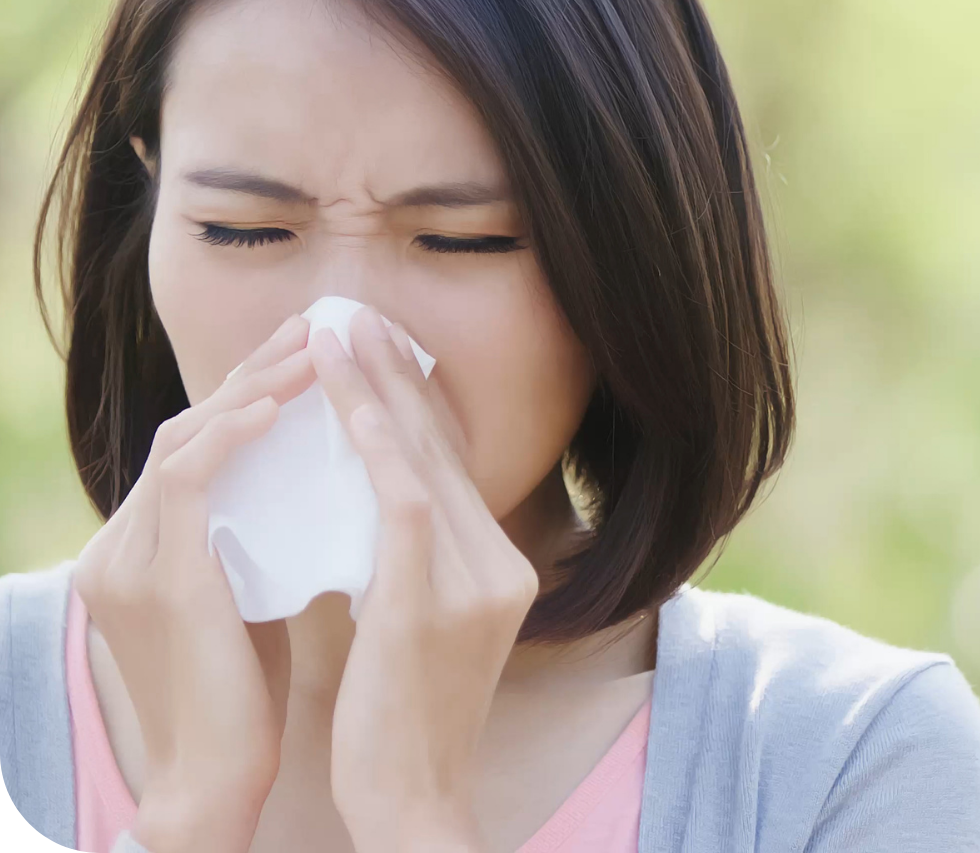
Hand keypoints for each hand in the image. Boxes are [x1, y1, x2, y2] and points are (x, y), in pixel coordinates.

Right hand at [73, 313, 315, 852]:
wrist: (214, 778)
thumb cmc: (241, 687)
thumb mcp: (243, 587)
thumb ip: (252, 530)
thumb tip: (314, 473)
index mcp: (149, 541)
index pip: (199, 441)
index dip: (250, 390)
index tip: (308, 353)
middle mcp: (125, 539)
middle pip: (189, 425)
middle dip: (254, 370)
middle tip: (312, 326)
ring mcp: (131, 556)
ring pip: (184, 438)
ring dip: (251, 387)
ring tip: (311, 349)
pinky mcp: (155, 577)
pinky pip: (187, 479)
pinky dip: (229, 435)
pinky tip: (276, 405)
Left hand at [308, 305, 539, 851]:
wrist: (411, 802)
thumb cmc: (397, 716)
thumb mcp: (411, 622)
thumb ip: (399, 557)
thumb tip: (349, 492)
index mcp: (500, 566)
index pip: (452, 465)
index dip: (414, 401)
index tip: (377, 353)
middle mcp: (502, 563)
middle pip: (443, 447)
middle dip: (396, 375)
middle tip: (356, 315)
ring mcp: (478, 581)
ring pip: (424, 459)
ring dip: (377, 389)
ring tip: (340, 332)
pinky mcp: (437, 599)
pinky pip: (406, 498)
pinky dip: (377, 439)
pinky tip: (346, 395)